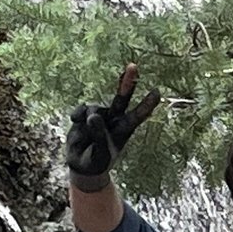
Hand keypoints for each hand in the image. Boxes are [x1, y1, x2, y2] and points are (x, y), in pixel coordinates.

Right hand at [66, 63, 158, 189]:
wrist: (81, 165)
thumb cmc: (96, 162)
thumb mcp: (100, 155)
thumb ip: (99, 137)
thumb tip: (94, 116)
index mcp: (124, 131)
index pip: (137, 116)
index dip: (146, 104)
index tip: (157, 92)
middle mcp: (114, 119)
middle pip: (122, 98)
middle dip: (127, 82)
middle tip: (133, 66)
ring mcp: (100, 115)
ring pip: (95, 108)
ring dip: (88, 120)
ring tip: (85, 137)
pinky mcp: (85, 113)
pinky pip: (81, 109)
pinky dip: (77, 116)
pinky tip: (75, 123)